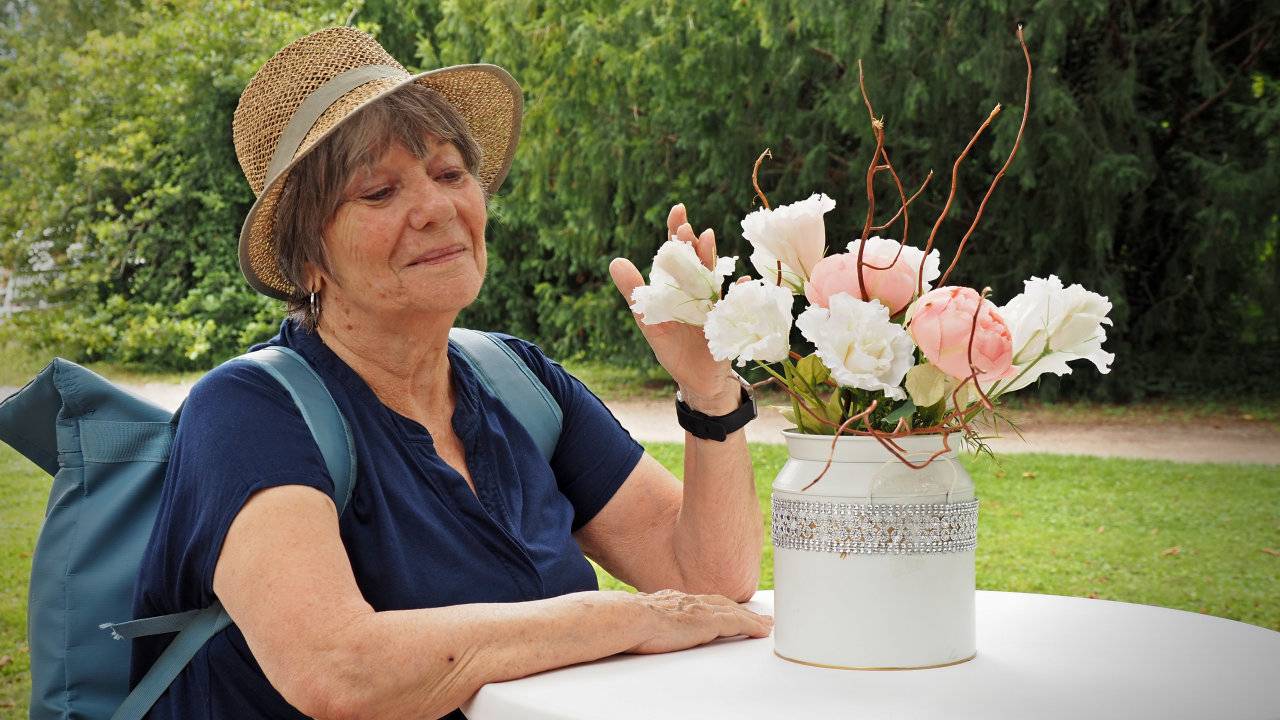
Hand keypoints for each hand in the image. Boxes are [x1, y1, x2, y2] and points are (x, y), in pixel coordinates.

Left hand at [609, 204, 740, 408]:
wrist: (696, 379)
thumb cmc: (672, 347)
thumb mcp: (648, 319)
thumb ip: (634, 292)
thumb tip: (615, 260)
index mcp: (678, 286)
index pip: (677, 253)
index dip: (677, 231)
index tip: (678, 209)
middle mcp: (699, 290)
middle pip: (697, 260)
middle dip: (692, 243)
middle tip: (687, 227)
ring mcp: (714, 304)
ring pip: (714, 276)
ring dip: (711, 258)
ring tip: (707, 239)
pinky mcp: (725, 322)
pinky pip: (735, 305)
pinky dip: (740, 293)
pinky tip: (743, 282)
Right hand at [625, 589, 772, 653]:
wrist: (630, 618)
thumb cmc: (628, 622)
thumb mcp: (640, 617)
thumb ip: (649, 620)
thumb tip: (640, 629)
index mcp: (675, 601)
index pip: (703, 602)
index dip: (719, 606)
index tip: (728, 609)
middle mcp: (691, 602)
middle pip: (724, 604)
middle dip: (742, 610)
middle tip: (757, 616)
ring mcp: (701, 611)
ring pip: (735, 613)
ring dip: (752, 619)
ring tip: (766, 624)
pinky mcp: (708, 623)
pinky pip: (737, 624)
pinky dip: (752, 626)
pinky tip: (762, 631)